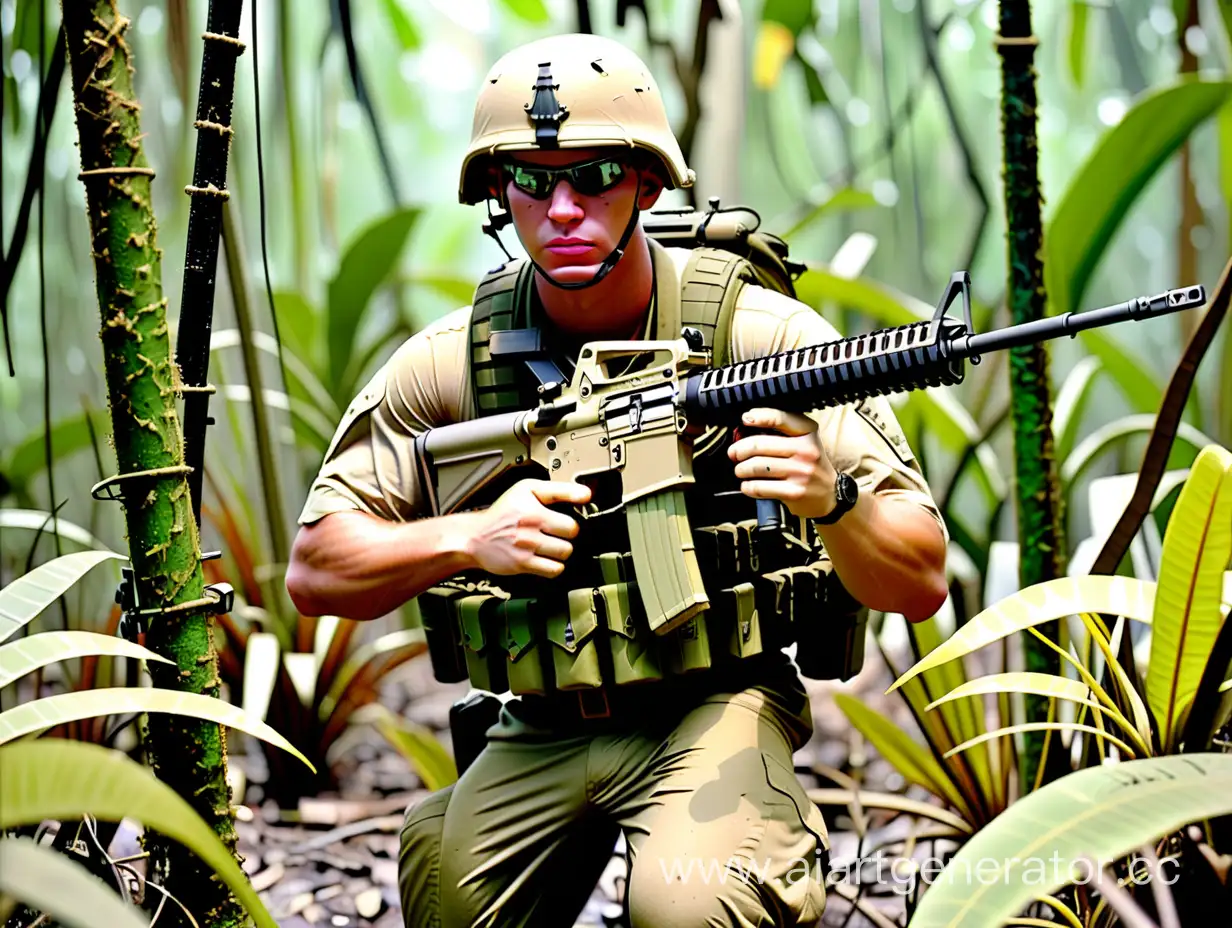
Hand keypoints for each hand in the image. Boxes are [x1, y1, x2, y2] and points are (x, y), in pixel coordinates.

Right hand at [464, 478, 591, 577]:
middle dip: (569, 532)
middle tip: (559, 530)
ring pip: (565, 552)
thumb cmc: (502, 513)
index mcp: (532, 506)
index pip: (568, 506)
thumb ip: (558, 490)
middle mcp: (530, 525)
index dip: (578, 510)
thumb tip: (585, 494)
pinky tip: (548, 558)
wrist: (475, 536)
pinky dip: (555, 566)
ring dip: (562, 549)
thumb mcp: (526, 490)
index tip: (579, 510)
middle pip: (572, 532)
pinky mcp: (523, 564)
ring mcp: (527, 546)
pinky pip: (553, 570)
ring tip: (553, 544)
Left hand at [728, 408, 838, 518]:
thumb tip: (745, 429)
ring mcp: (801, 472)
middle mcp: (807, 450)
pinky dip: (747, 487)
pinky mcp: (794, 492)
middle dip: (739, 450)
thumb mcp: (804, 442)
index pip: (779, 418)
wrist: (830, 495)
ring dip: (741, 469)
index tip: (745, 420)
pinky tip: (748, 486)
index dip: (758, 417)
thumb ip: (781, 433)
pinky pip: (760, 487)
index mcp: (808, 432)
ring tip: (740, 471)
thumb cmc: (809, 465)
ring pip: (756, 466)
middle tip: (734, 454)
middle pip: (759, 444)